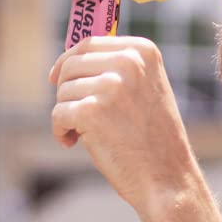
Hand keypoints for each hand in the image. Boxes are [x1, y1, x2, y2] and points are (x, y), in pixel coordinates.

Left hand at [49, 36, 197, 217]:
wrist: (166, 179)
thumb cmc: (153, 140)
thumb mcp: (145, 90)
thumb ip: (116, 70)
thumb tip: (67, 62)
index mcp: (143, 52)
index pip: (89, 43)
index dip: (67, 61)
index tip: (56, 78)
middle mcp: (127, 63)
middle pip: (71, 66)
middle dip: (66, 92)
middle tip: (75, 118)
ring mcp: (110, 86)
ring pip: (63, 92)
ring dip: (67, 115)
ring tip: (84, 135)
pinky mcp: (91, 111)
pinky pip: (58, 114)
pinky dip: (60, 131)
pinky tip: (73, 143)